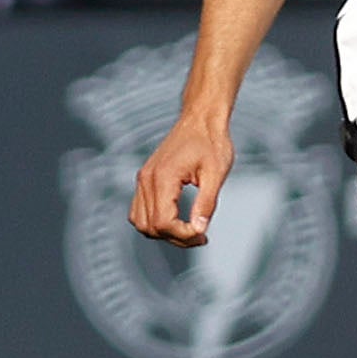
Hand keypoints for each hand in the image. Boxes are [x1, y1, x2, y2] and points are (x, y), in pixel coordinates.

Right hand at [132, 111, 230, 245]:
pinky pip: (140, 210)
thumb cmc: (211, 142)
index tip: (203, 234)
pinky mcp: (146, 179)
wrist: (201, 120)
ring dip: (164, 233)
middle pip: (150, 226)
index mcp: (163, 177)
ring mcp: (143, 179)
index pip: (163, 222)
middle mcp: (147, 180)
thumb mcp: (216, 173)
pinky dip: (155, 222)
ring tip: (190, 231)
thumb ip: (206, 203)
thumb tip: (199, 230)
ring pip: (141, 222)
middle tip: (200, 236)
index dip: (182, 235)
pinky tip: (178, 221)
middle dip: (175, 237)